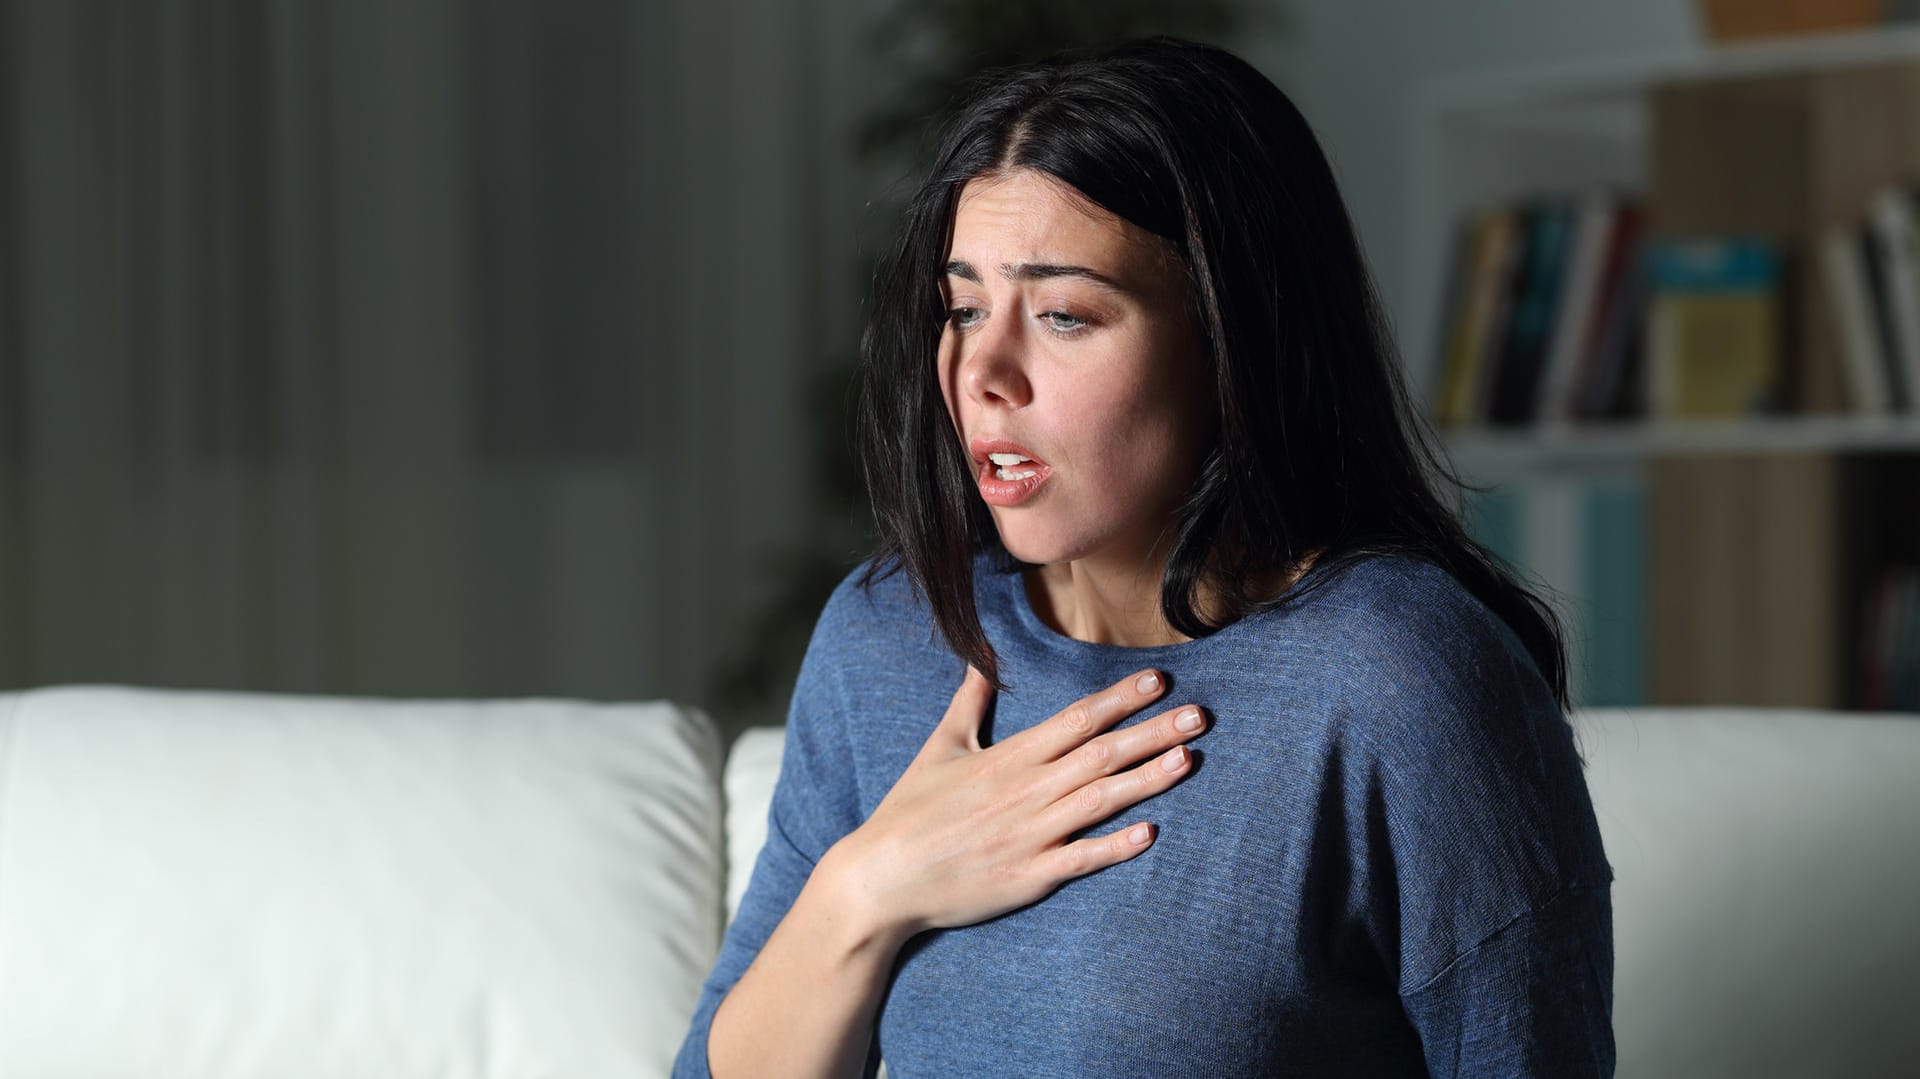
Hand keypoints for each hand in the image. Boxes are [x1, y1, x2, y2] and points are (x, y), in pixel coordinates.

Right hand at [824, 666, 1205, 940]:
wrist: (881, 878)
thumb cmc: (909, 812)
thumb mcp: (938, 749)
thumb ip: (968, 704)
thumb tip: (982, 662)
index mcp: (1008, 758)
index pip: (1076, 719)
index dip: (1120, 699)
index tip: (1159, 682)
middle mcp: (1026, 791)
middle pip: (1101, 754)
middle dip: (1153, 732)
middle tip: (1201, 715)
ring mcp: (1030, 835)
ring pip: (1100, 801)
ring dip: (1147, 779)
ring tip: (1188, 759)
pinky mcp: (1029, 876)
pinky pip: (1081, 859)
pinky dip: (1115, 847)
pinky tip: (1150, 833)